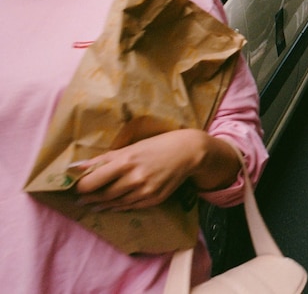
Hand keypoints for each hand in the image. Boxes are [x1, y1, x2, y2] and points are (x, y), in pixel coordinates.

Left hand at [74, 130, 208, 211]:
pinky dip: (117, 207)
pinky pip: (129, 207)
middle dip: (87, 197)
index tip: (74, 186)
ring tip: (91, 203)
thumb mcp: (131, 147)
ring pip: (115, 203)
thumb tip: (77, 167)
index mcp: (126, 161)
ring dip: (100, 204)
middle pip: (102, 194)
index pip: (92, 181)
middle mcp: (134, 178)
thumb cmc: (157, 145)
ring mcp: (145, 191)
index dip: (80, 186)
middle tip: (79, 198)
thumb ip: (105, 159)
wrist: (188, 153)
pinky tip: (111, 205)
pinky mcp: (154, 200)